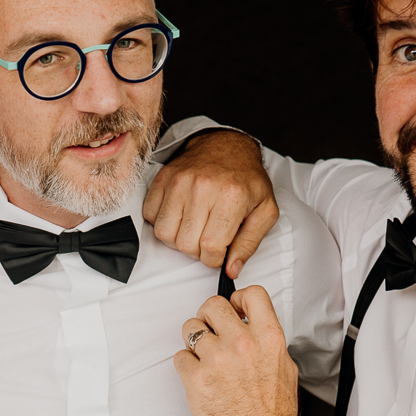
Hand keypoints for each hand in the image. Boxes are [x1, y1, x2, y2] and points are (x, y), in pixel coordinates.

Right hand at [143, 130, 276, 278]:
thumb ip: (250, 243)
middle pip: (186, 244)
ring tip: (194, 228)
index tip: (219, 253)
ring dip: (178, 239)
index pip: (211, 247)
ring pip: (165, 234)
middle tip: (208, 239)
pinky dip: (163, 222)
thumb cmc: (247, 179)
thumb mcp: (265, 211)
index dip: (215, 259)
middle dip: (198, 251)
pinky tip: (181, 215)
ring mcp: (179, 181)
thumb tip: (232, 269)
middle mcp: (202, 187)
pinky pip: (151, 216)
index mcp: (231, 196)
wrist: (227, 145)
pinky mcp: (162, 178)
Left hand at [175, 285, 300, 415]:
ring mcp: (216, 359)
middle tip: (211, 329)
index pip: (252, 294)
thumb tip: (255, 329)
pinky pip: (180, 357)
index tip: (235, 306)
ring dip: (194, 341)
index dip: (238, 297)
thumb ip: (267, 342)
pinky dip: (186, 365)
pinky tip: (199, 376)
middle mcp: (241, 344)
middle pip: (212, 305)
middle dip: (209, 316)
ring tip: (204, 356)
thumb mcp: (285, 368)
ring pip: (190, 328)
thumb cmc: (273, 414)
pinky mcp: (196, 378)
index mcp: (268, 338)